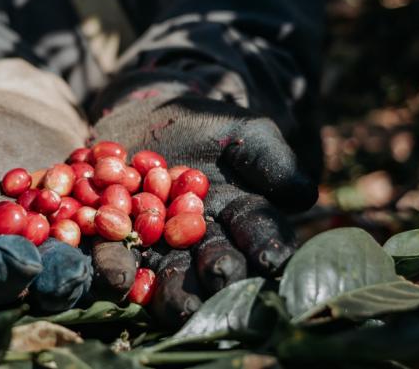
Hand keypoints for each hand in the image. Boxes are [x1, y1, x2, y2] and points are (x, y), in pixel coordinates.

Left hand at [91, 74, 316, 323]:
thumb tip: (304, 195)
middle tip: (219, 281)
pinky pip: (117, 255)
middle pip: (214, 263)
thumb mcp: (245, 133)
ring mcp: (162, 245)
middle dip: (218, 274)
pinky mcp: (120, 238)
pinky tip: (116, 277)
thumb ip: (271, 160)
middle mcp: (204, 241)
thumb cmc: (209, 124)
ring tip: (176, 304)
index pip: (260, 234)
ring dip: (171, 290)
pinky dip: (115, 266)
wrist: (151, 114)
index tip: (271, 257)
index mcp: (242, 218)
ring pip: (169, 272)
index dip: (267, 245)